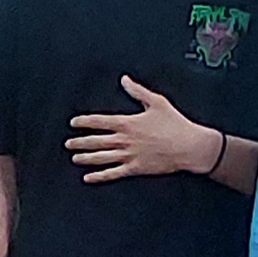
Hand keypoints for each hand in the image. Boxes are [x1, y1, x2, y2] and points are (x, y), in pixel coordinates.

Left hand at [68, 77, 220, 184]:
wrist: (189, 146)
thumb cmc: (175, 123)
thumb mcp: (157, 102)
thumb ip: (137, 91)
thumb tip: (124, 79)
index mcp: (127, 123)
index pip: (99, 121)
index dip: (84, 122)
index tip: (74, 123)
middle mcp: (125, 140)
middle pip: (96, 141)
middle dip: (80, 142)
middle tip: (68, 143)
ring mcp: (129, 155)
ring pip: (101, 157)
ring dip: (86, 158)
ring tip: (75, 157)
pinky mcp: (135, 168)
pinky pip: (113, 173)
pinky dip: (99, 176)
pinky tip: (89, 177)